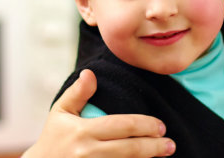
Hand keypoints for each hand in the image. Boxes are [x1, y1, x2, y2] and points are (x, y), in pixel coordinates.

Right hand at [23, 70, 176, 157]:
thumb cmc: (53, 139)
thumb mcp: (60, 113)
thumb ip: (77, 94)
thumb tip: (91, 73)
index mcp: (82, 132)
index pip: (121, 126)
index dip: (144, 126)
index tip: (160, 126)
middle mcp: (87, 152)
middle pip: (129, 149)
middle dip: (154, 146)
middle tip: (170, 144)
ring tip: (164, 154)